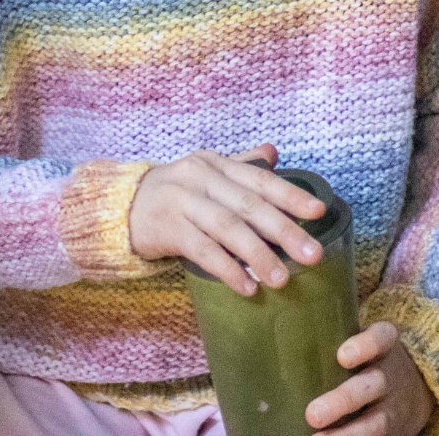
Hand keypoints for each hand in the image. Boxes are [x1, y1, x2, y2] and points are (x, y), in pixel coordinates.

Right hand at [126, 145, 327, 293]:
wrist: (119, 207)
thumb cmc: (174, 192)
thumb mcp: (205, 172)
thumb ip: (239, 165)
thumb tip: (274, 152)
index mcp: (216, 164)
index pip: (260, 179)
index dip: (291, 195)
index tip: (319, 212)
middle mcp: (201, 178)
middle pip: (249, 205)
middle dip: (284, 231)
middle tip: (313, 255)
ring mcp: (182, 202)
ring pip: (228, 228)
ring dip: (258, 255)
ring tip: (282, 279)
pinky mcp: (167, 228)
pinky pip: (203, 250)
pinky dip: (227, 269)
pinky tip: (247, 286)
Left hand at [306, 321, 432, 435]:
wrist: (415, 388)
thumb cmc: (368, 359)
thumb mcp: (363, 341)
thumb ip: (331, 336)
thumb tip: (273, 331)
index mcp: (384, 345)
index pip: (381, 338)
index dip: (364, 346)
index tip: (343, 355)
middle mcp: (391, 374)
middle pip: (372, 384)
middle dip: (343, 400)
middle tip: (312, 414)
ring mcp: (393, 406)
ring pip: (376, 422)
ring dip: (347, 434)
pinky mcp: (391, 429)